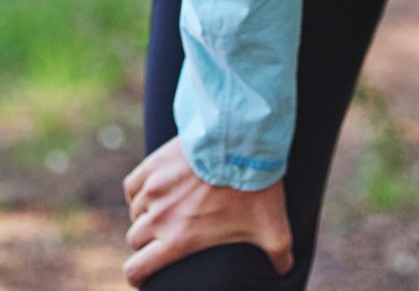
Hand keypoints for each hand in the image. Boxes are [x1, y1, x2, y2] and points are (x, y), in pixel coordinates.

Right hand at [121, 135, 293, 285]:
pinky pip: (133, 186)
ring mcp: (153, 189)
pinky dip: (140, 191)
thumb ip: (279, 255)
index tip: (146, 275)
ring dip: (146, 215)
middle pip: (134, 240)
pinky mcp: (153, 164)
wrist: (242, 140)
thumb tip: (286, 270)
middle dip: (147, 243)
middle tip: (165, 237)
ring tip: (166, 211)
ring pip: (136, 212)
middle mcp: (158, 217)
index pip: (136, 270)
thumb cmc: (255, 188)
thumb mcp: (273, 229)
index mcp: (177, 240)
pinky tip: (154, 190)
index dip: (139, 277)